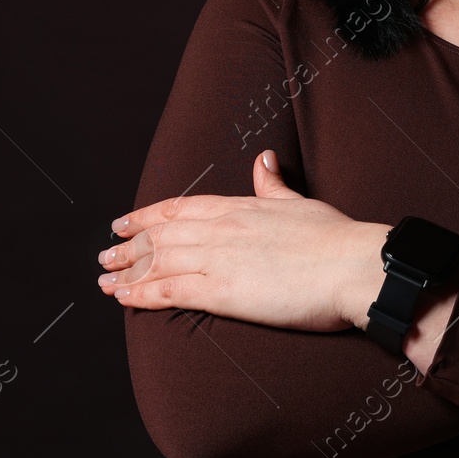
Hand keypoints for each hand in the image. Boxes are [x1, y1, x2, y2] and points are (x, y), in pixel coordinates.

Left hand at [97, 150, 392, 331]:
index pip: (180, 209)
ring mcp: (218, 258)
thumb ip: (273, 185)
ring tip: (105, 278)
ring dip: (127, 270)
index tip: (126, 222)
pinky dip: (142, 293)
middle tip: (105, 255)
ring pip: (159, 261)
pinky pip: (169, 291)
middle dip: (129, 246)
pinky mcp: (221, 291)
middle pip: (161, 235)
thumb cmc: (336, 239)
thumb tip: (263, 159)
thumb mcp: (299, 202)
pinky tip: (123, 298)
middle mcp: (221, 229)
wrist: (353, 266)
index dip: (148, 216)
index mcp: (239, 206)